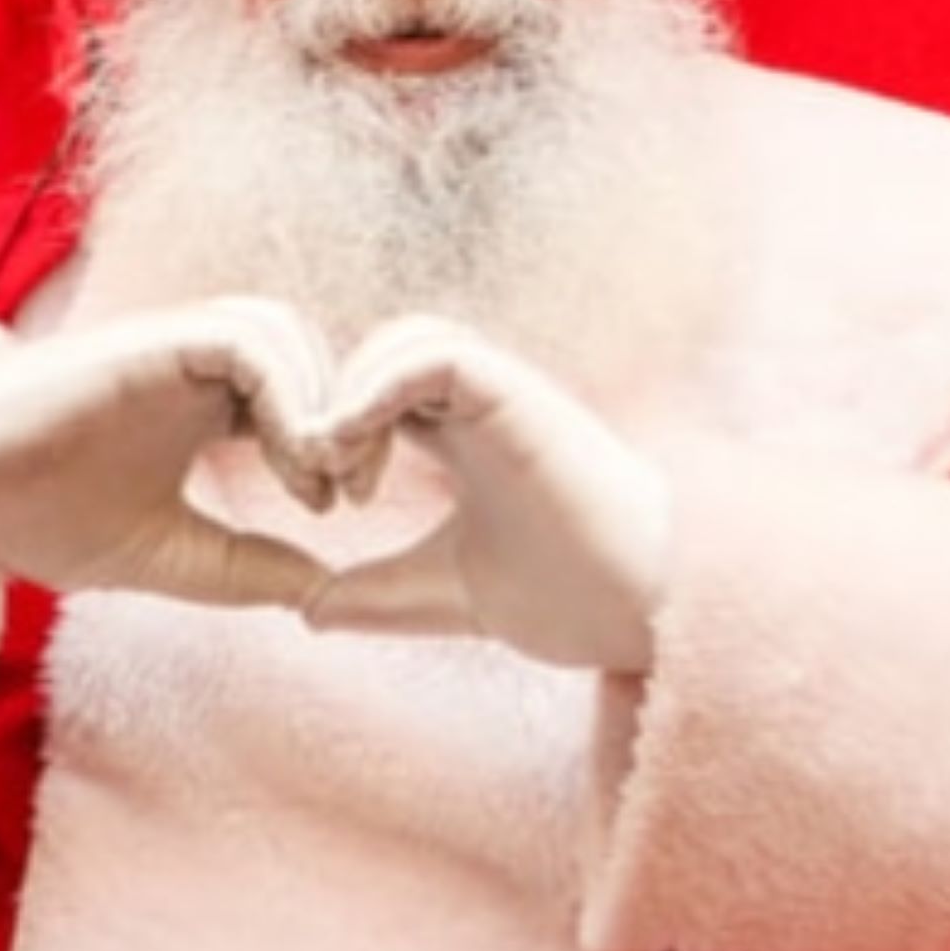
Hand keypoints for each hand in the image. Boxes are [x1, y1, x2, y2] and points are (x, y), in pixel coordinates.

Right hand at [0, 297, 334, 609]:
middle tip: (353, 496)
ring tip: (316, 486)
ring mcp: (174, 347)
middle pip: (312, 352)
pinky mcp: (152, 341)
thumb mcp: (164, 555)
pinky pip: (247, 340)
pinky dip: (286, 393)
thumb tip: (324, 591)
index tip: (349, 511)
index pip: (304, 396)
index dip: (343, 443)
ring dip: (321, 405)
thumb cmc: (34, 511)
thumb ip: (242, 567)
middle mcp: (196, 366)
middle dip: (349, 418)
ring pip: (287, 332)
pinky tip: (288, 463)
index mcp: (205, 406)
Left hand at [305, 316, 668, 669]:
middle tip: (314, 477)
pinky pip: (434, 354)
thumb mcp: (441, 593)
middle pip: (381, 355)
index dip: (329, 429)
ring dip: (350, 393)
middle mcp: (479, 407)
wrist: (642, 608)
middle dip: (330, 403)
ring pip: (403, 339)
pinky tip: (352, 441)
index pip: (377, 395)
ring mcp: (500, 395)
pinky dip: (379, 385)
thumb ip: (377, 592)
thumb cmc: (568, 597)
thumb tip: (307, 612)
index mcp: (462, 441)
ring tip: (338, 465)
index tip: (314, 497)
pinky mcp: (516, 394)